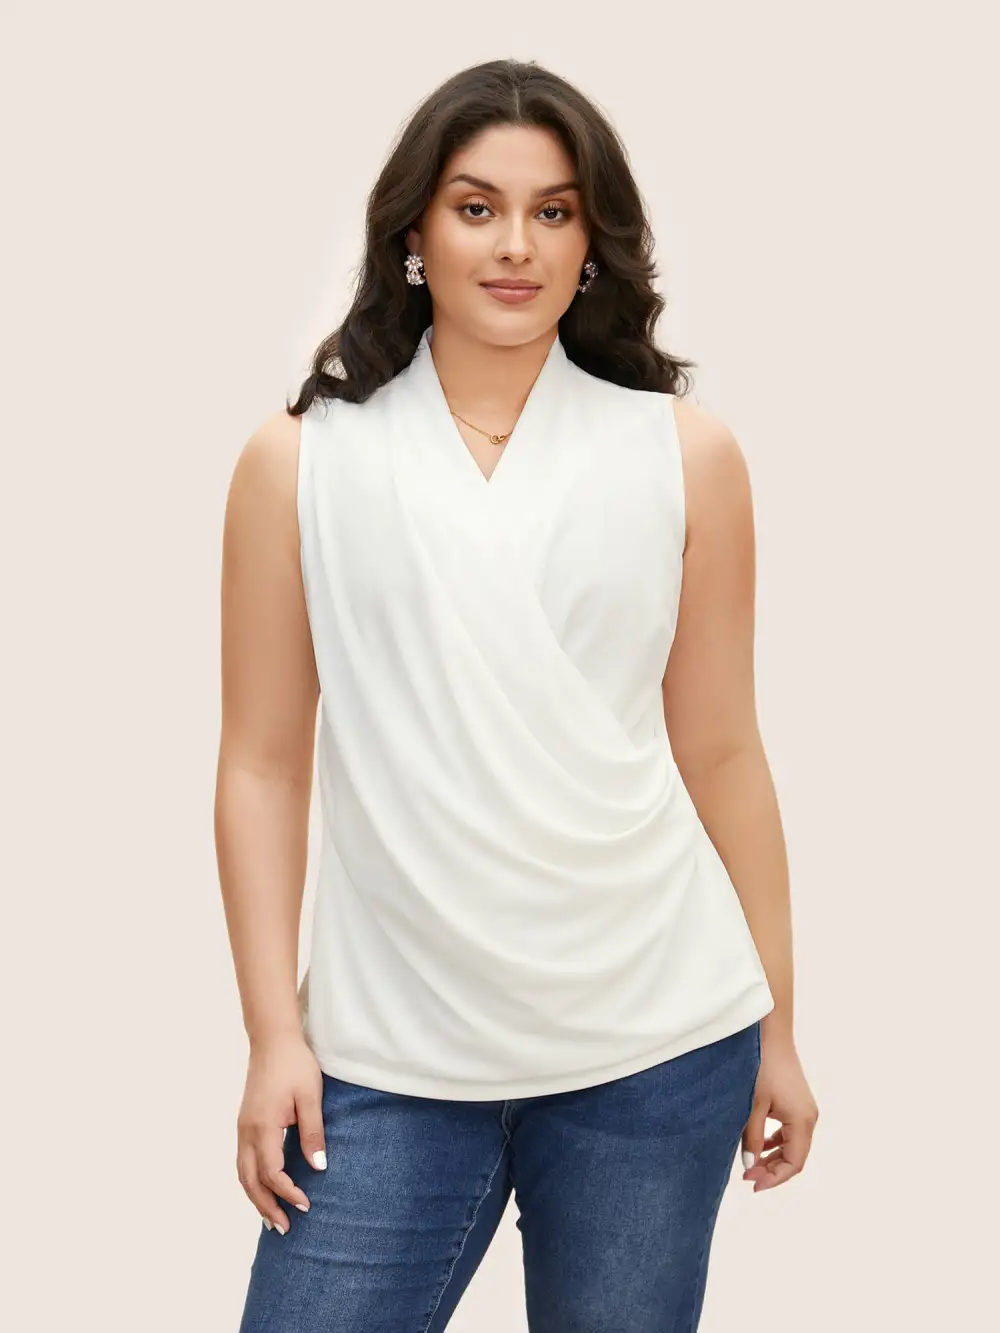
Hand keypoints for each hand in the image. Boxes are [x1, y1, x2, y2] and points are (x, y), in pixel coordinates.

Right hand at [236, 1031, 327, 1233]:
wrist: (272, 1039)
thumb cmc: (294, 1064)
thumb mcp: (310, 1096)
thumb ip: (313, 1133)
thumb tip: (318, 1168)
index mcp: (263, 1127)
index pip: (272, 1173)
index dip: (288, 1193)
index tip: (307, 1205)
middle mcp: (247, 1132)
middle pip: (250, 1181)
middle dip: (266, 1207)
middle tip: (285, 1229)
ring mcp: (242, 1128)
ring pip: (242, 1173)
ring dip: (255, 1198)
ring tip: (272, 1218)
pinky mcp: (244, 1123)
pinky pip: (242, 1161)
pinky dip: (251, 1181)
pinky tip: (262, 1188)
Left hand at [741, 1031, 818, 1191]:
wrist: (770, 1033)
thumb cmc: (761, 1066)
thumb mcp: (752, 1105)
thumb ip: (752, 1138)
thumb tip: (750, 1164)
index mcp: (802, 1120)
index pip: (794, 1163)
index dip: (774, 1179)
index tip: (753, 1184)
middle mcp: (809, 1117)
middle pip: (794, 1156)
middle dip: (772, 1170)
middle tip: (746, 1175)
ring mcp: (805, 1109)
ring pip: (792, 1145)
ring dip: (773, 1157)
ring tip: (750, 1164)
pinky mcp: (797, 1101)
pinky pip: (789, 1131)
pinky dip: (775, 1142)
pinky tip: (759, 1144)